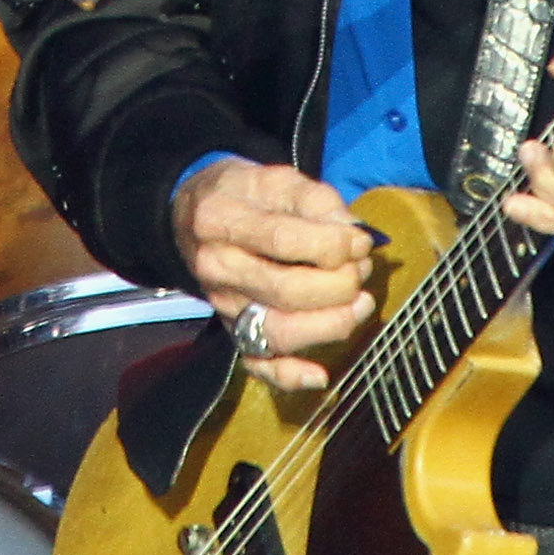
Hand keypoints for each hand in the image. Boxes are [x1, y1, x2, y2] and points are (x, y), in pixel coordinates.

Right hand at [171, 158, 376, 393]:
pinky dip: (290, 376)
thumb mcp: (274, 178)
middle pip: (284, 292)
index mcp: (221, 221)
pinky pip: (258, 364)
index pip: (282, 241)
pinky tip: (320, 374)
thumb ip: (315, 201)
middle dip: (338, 285)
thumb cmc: (242, 194)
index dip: (331, 245)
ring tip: (360, 304)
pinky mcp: (232, 330)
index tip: (361, 242)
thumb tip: (354, 235)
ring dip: (330, 325)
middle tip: (360, 269)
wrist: (192, 215)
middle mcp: (217, 268)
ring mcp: (223, 305)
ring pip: (277, 333)